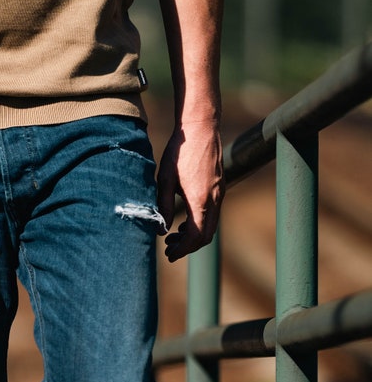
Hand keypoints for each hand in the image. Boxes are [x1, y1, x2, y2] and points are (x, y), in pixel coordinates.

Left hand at [156, 119, 223, 261]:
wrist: (201, 127)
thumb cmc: (180, 150)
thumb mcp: (165, 179)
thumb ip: (164, 206)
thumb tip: (162, 229)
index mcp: (200, 200)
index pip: (195, 237)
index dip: (182, 250)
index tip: (169, 254)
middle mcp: (214, 199)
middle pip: (206, 236)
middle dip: (188, 247)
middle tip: (169, 249)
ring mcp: (220, 194)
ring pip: (210, 226)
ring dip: (194, 236)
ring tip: (173, 236)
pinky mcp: (219, 188)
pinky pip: (212, 214)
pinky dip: (199, 223)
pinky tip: (184, 221)